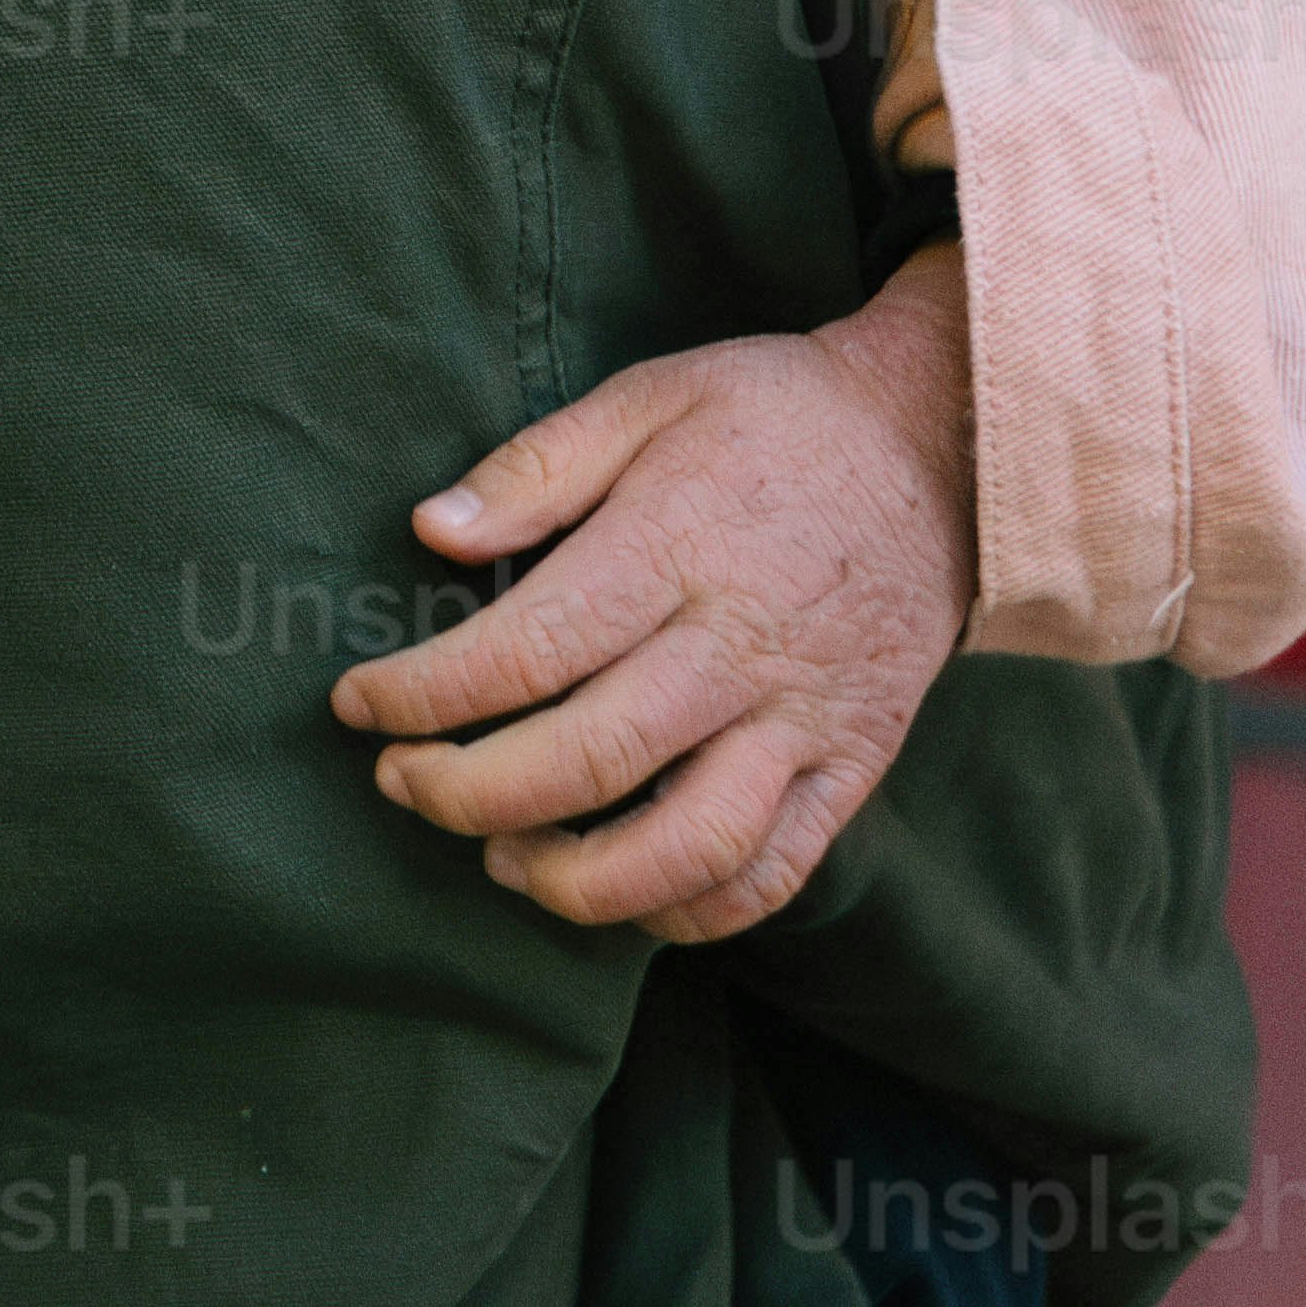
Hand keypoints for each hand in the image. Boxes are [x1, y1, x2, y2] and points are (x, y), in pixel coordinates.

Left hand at [326, 242, 976, 942]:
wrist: (947, 448)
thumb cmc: (776, 415)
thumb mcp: (652, 395)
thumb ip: (538, 466)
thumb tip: (429, 530)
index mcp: (676, 546)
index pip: (527, 650)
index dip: (423, 695)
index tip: (358, 705)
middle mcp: (739, 647)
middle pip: (587, 761)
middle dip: (466, 793)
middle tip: (402, 784)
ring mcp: (804, 720)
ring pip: (684, 848)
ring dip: (571, 880)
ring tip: (499, 857)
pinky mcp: (852, 767)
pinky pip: (771, 874)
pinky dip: (687, 911)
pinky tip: (617, 894)